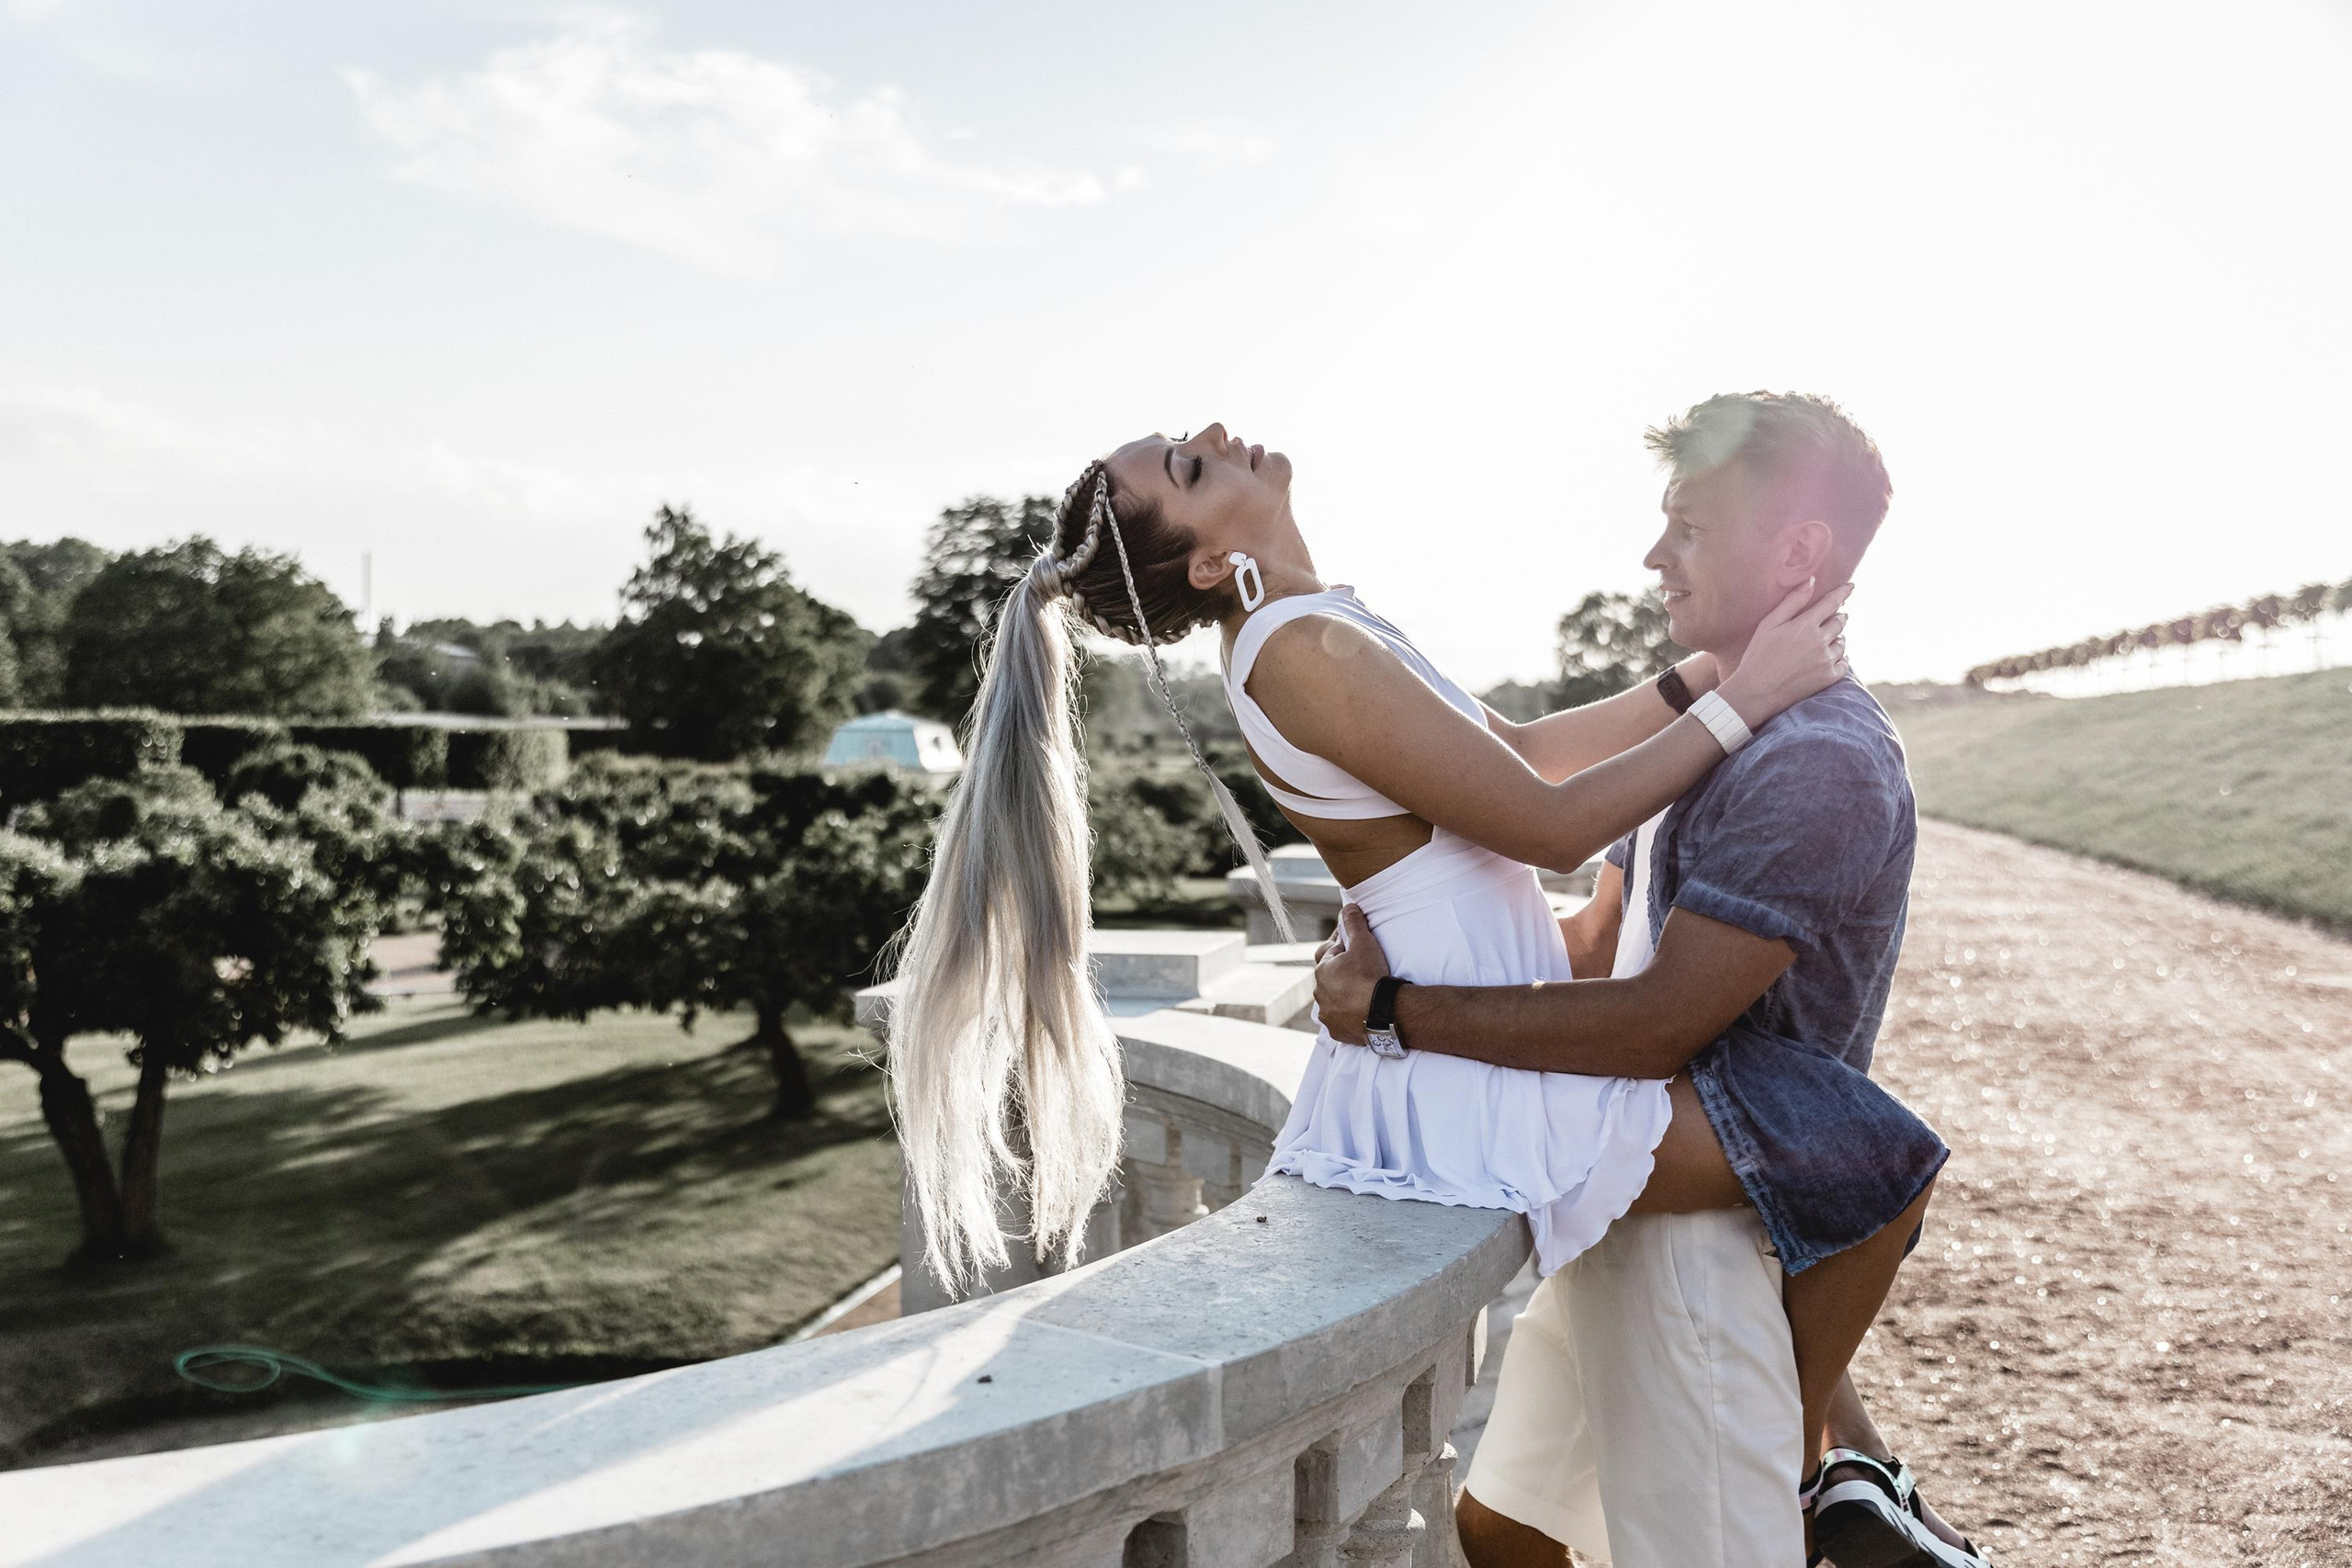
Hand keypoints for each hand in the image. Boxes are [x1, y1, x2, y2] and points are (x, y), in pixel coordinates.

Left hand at [1313, 904, 1392, 1045]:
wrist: (1384, 1013)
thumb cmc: (1371, 976)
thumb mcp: (1364, 943)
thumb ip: (1354, 924)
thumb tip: (1348, 906)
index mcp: (1323, 971)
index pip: (1330, 951)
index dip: (1342, 945)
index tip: (1352, 942)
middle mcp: (1320, 993)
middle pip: (1330, 977)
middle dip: (1341, 971)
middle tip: (1359, 968)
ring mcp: (1328, 1014)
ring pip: (1333, 1000)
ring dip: (1343, 994)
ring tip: (1360, 991)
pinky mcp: (1337, 1031)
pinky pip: (1340, 1020)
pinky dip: (1348, 1015)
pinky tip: (1360, 1011)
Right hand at [1717, 580, 1852, 728]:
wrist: (1756, 692)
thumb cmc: (1758, 656)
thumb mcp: (1769, 624)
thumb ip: (1792, 602)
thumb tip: (1811, 580)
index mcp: (1806, 625)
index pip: (1831, 603)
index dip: (1842, 593)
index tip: (1851, 586)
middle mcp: (1820, 641)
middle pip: (1839, 621)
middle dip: (1838, 616)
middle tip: (1833, 616)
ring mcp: (1826, 661)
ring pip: (1842, 642)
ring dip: (1837, 638)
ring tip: (1826, 640)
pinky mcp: (1828, 678)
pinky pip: (1844, 663)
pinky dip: (1840, 658)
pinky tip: (1831, 658)